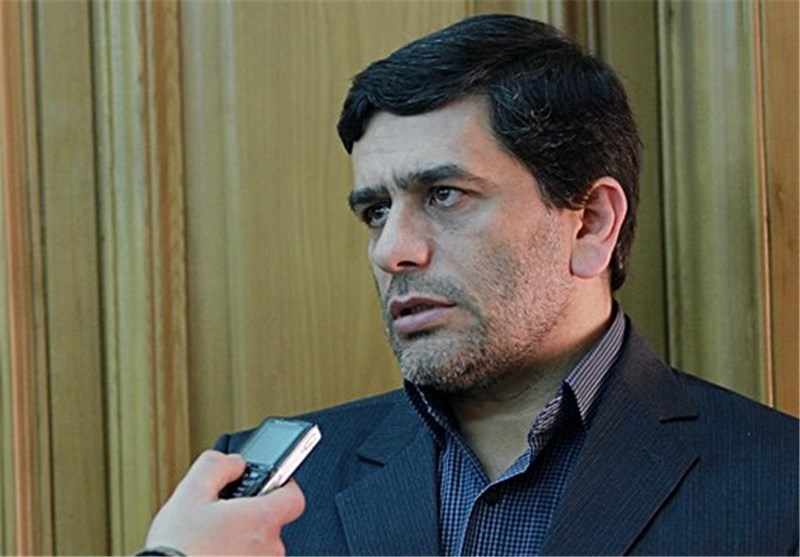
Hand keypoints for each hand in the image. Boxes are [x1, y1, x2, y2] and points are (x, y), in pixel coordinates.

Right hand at [144, 450, 305, 555]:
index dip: (282, 486)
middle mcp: (270, 548)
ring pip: (260, 547)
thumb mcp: (190, 493)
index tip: (268, 484)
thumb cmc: (177, 549)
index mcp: (261, 520)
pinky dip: (237, 556)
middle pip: (271, 523)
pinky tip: (214, 555)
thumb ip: (218, 466)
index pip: (294, 497)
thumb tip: (235, 463)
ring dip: (242, 542)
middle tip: (221, 519)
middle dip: (249, 517)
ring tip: (212, 543)